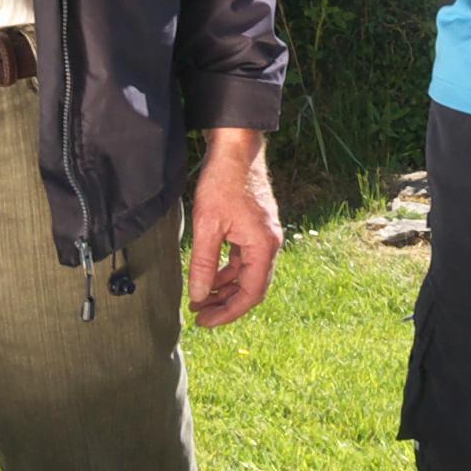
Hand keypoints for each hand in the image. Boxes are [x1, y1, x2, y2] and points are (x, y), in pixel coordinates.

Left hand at [186, 128, 282, 328]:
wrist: (236, 149)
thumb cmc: (222, 182)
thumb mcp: (207, 226)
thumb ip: (204, 264)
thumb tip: (199, 296)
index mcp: (263, 246)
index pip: (250, 294)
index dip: (228, 313)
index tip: (205, 321)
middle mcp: (270, 244)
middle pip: (252, 288)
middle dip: (225, 304)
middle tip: (199, 315)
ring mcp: (266, 236)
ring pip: (248, 275)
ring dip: (226, 289)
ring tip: (200, 298)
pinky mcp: (257, 229)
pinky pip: (246, 260)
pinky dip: (229, 271)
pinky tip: (211, 276)